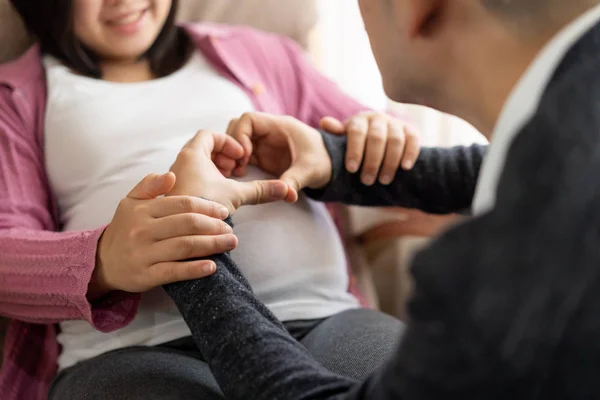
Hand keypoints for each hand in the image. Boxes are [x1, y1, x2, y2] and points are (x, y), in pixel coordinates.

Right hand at [92, 173, 236, 298]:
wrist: (102, 261)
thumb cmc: (125, 228)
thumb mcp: (130, 202)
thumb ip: (149, 185)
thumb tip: (171, 174)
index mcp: (143, 210)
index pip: (183, 204)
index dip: (207, 206)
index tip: (224, 211)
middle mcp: (142, 230)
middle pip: (188, 224)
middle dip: (214, 226)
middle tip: (231, 228)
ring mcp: (144, 254)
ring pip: (185, 247)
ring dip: (212, 245)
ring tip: (230, 243)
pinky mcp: (146, 276)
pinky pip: (175, 272)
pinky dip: (195, 269)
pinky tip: (212, 266)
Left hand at [168, 130, 289, 212]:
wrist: (185, 232)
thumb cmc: (207, 207)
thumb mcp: (238, 194)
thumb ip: (261, 189)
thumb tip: (285, 189)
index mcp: (192, 154)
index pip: (209, 134)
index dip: (228, 142)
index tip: (239, 156)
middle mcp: (179, 162)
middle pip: (203, 148)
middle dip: (222, 156)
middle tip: (234, 170)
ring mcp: (175, 178)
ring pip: (196, 163)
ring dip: (215, 169)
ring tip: (227, 182)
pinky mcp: (175, 192)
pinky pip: (191, 176)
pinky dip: (205, 180)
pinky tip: (217, 194)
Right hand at [222, 112, 332, 201]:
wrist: (330, 167)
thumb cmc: (323, 162)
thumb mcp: (310, 171)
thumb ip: (295, 180)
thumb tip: (288, 196)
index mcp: (280, 126)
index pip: (249, 119)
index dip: (240, 134)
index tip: (245, 155)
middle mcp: (269, 131)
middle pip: (238, 127)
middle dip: (233, 145)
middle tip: (238, 166)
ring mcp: (264, 143)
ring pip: (237, 140)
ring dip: (233, 154)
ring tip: (238, 171)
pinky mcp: (263, 155)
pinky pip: (242, 154)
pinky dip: (237, 162)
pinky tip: (240, 175)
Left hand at [320, 111, 419, 185]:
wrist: (378, 141)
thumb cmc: (356, 144)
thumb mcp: (344, 140)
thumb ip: (335, 133)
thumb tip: (325, 123)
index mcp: (359, 120)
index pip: (356, 132)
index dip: (354, 150)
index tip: (351, 169)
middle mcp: (378, 119)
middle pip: (376, 138)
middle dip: (372, 161)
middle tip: (367, 181)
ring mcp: (395, 124)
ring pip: (395, 140)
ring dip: (390, 161)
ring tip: (383, 180)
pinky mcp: (411, 131)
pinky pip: (413, 140)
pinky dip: (410, 153)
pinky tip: (405, 168)